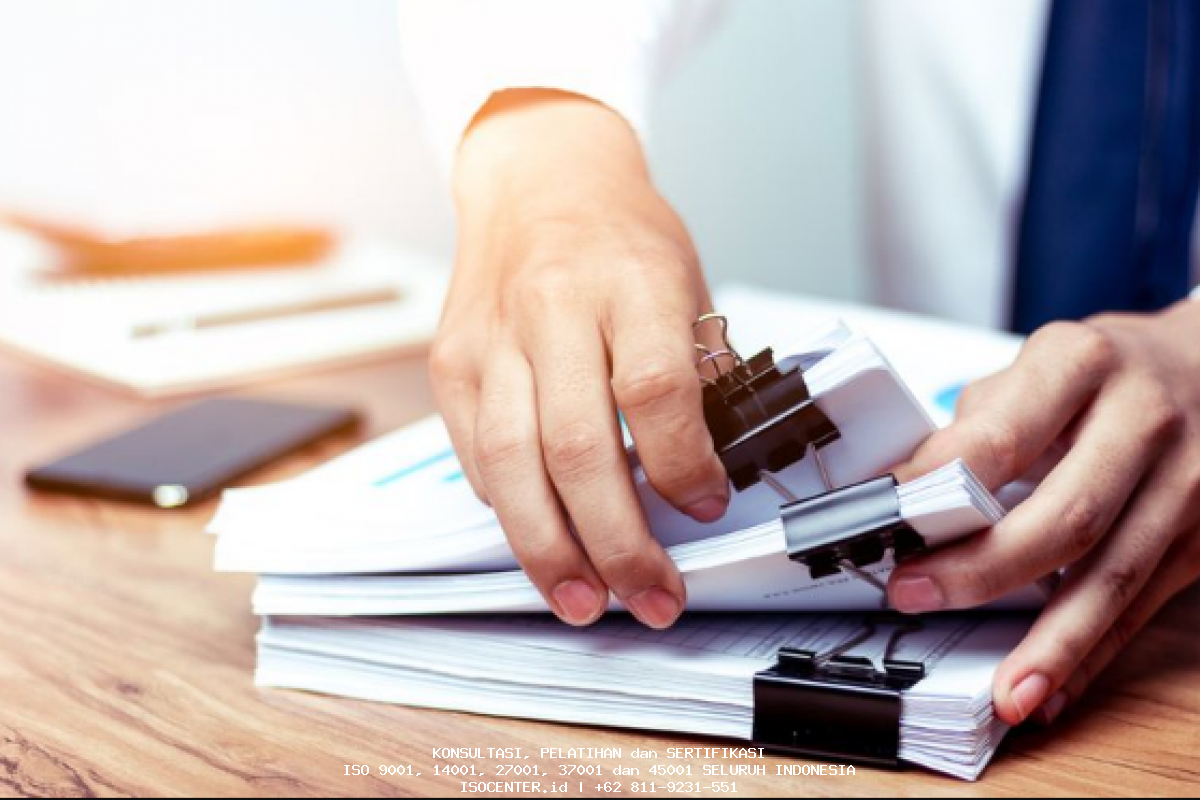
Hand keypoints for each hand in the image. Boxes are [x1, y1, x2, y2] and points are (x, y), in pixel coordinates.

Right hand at [431, 90, 728, 628]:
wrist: (538, 179)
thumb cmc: (621, 236)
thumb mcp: (684, 282)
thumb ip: (694, 374)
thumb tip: (704, 477)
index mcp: (628, 281)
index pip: (654, 388)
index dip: (683, 464)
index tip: (707, 507)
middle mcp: (552, 309)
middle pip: (578, 447)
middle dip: (618, 542)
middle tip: (651, 597)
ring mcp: (491, 339)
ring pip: (512, 465)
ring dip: (551, 550)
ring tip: (585, 601)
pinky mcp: (451, 364)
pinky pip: (476, 455)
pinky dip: (511, 508)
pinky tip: (543, 540)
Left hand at [887, 302, 1199, 725]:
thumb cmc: (1105, 372)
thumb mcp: (1038, 364)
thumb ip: (978, 424)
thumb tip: (906, 495)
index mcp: (1083, 365)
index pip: (999, 438)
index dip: (936, 486)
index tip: (885, 522)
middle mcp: (1144, 421)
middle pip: (1065, 517)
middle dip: (982, 570)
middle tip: (914, 595)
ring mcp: (1188, 483)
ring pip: (1112, 576)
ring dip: (1051, 643)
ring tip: (1002, 691)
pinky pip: (1143, 605)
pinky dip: (1093, 654)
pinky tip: (1052, 688)